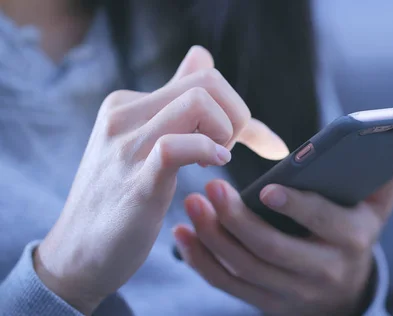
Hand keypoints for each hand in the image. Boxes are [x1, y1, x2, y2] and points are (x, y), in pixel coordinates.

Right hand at [34, 46, 288, 313]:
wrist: (77, 253)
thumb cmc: (121, 199)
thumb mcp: (142, 141)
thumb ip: (174, 101)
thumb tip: (204, 55)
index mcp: (129, 103)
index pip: (201, 75)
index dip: (235, 106)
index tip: (251, 140)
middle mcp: (124, 114)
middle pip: (207, 82)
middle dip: (237, 116)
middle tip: (229, 151)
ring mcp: (127, 146)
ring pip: (199, 102)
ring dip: (227, 132)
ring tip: (218, 161)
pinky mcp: (136, 181)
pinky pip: (177, 146)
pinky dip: (208, 150)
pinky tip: (214, 165)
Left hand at [173, 174, 392, 314]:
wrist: (346, 292)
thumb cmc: (354, 232)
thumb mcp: (377, 207)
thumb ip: (381, 175)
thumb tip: (386, 134)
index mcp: (353, 239)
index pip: (324, 223)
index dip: (296, 206)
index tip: (266, 187)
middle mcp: (324, 272)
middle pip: (274, 249)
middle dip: (239, 220)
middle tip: (211, 188)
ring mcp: (293, 293)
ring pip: (245, 269)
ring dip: (213, 238)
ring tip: (193, 205)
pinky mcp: (268, 303)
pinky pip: (229, 286)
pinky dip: (202, 262)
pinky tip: (184, 236)